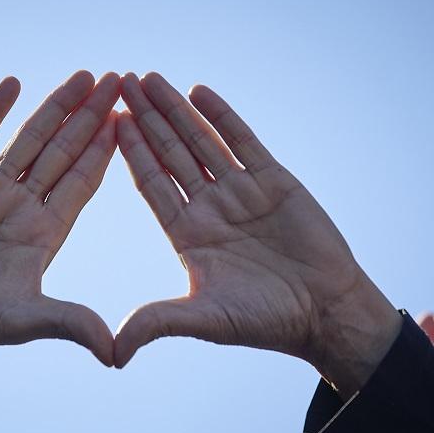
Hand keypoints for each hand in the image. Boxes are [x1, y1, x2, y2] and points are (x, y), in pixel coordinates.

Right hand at [0, 71, 119, 403]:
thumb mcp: (24, 320)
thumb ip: (68, 323)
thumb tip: (115, 352)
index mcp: (46, 232)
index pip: (85, 182)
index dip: (108, 151)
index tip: (132, 121)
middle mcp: (24, 206)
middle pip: (67, 151)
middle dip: (93, 116)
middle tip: (121, 80)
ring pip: (31, 137)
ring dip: (57, 106)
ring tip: (86, 75)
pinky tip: (15, 82)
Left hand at [113, 72, 399, 392]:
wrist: (327, 312)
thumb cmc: (267, 321)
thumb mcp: (204, 319)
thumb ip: (156, 323)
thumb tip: (110, 354)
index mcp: (187, 234)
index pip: (151, 184)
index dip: (128, 154)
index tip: (106, 123)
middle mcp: (209, 207)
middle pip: (169, 153)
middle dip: (145, 119)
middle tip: (119, 83)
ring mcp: (240, 191)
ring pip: (200, 141)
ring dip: (175, 110)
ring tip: (149, 78)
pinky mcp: (273, 180)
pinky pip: (242, 141)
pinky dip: (221, 117)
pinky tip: (199, 91)